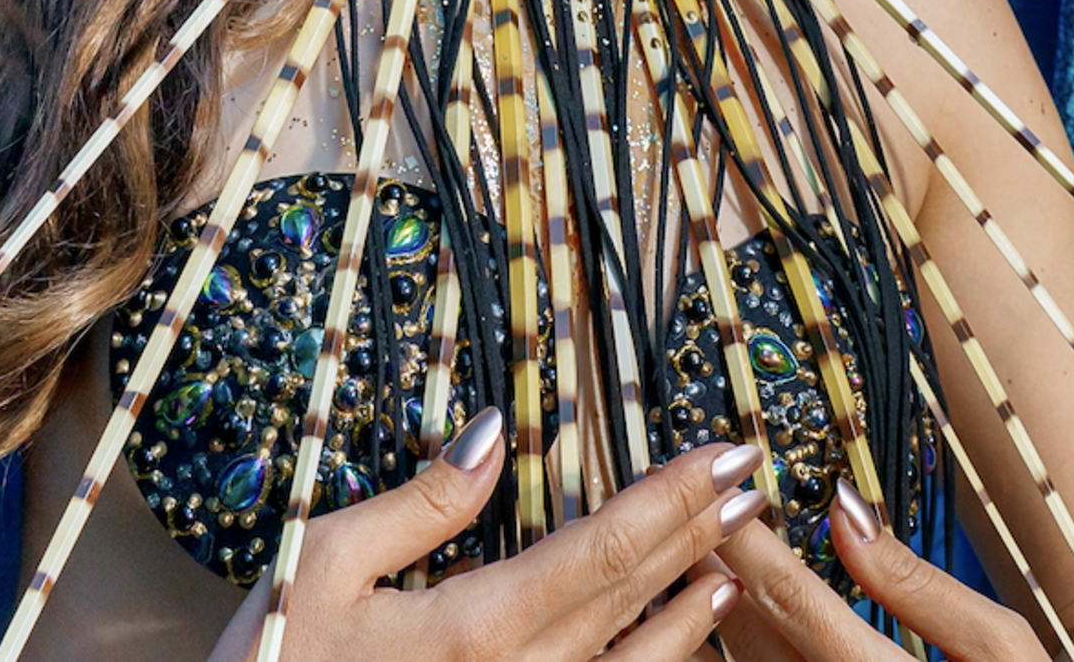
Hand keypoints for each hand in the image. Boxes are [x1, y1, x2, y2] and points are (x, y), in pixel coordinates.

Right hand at [207, 410, 761, 661]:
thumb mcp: (321, 564)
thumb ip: (420, 502)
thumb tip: (493, 432)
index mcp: (476, 628)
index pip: (604, 547)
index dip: (674, 496)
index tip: (728, 454)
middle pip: (629, 599)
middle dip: (696, 536)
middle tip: (752, 483)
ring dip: (689, 614)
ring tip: (734, 567)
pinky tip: (672, 645)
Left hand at [715, 487, 1045, 661]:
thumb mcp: (997, 646)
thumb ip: (917, 583)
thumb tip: (846, 511)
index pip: (793, 599)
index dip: (747, 542)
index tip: (718, 494)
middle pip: (751, 635)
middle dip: (714, 570)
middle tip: (683, 515)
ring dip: (716, 612)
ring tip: (695, 559)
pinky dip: (741, 651)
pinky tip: (729, 624)